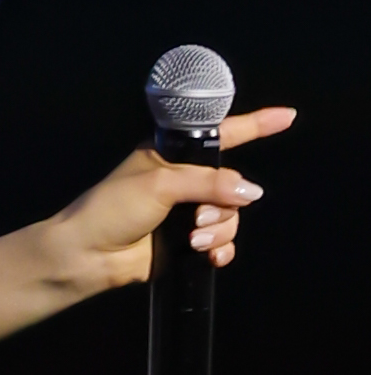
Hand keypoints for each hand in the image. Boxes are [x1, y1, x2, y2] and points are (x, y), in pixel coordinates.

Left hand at [45, 105, 290, 295]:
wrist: (86, 255)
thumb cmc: (112, 209)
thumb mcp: (161, 183)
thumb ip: (209, 182)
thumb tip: (250, 192)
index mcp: (173, 155)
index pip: (223, 134)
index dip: (256, 125)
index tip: (287, 117)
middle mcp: (184, 182)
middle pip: (233, 185)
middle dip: (224, 204)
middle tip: (196, 219)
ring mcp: (186, 212)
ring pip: (230, 216)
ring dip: (218, 230)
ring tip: (193, 240)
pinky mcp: (186, 242)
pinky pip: (222, 242)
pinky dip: (220, 249)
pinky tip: (210, 256)